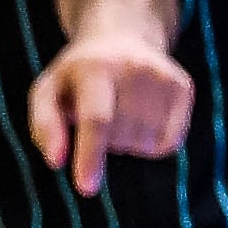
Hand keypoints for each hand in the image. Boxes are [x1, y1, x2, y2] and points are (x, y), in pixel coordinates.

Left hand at [28, 25, 192, 196]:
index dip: (91, 155)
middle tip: (97, 112)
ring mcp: (164, 77)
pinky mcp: (184, 87)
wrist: (123, 38)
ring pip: (144, 142)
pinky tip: (140, 118)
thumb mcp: (47, 91)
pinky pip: (168, 142)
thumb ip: (44, 125)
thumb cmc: (77, 76)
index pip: (96, 119)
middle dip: (103, 141)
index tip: (86, 189)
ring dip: (126, 141)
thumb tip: (57, 161)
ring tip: (119, 111)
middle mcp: (135, 69)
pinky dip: (150, 142)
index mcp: (95, 68)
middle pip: (119, 137)